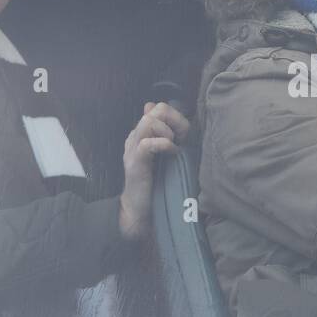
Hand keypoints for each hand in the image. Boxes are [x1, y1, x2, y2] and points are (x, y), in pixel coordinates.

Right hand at [118, 102, 191, 239]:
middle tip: (180, 139)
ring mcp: (133, 148)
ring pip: (149, 121)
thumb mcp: (164, 154)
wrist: (139, 208)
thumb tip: (158, 110)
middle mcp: (135, 136)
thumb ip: (165, 134)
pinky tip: (172, 154)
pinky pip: (148, 143)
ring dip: (168, 133)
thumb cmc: (155, 182)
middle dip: (174, 121)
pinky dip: (164, 145)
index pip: (158, 108)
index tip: (184, 135)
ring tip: (174, 147)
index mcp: (141, 133)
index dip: (176, 117)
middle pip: (155, 110)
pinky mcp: (135, 162)